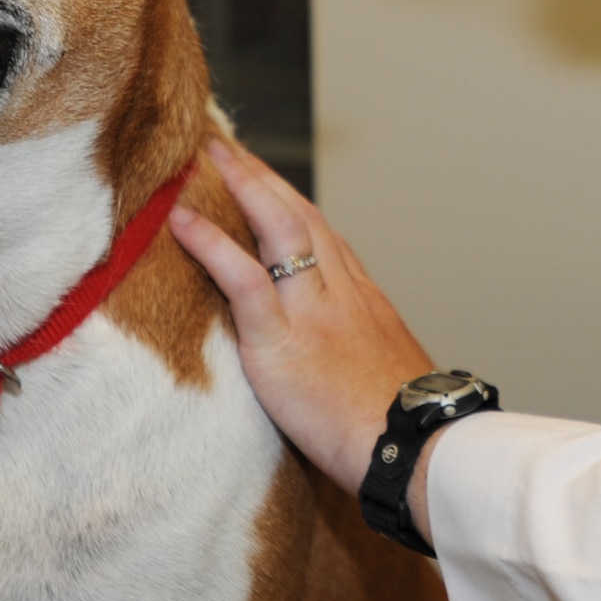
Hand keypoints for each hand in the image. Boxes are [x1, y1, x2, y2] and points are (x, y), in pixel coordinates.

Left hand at [171, 140, 431, 498]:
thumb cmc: (407, 433)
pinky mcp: (284, 339)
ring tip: (207, 156)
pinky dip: (211, 243)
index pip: (326, 238)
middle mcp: (342, 293)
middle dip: (264, 179)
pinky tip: (181, 220)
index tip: (268, 183)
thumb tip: (345, 364)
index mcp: (366, 302)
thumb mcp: (389, 378)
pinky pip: (243, 278)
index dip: (293, 206)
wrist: (419, 452)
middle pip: (302, 216)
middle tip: (230, 148)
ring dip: (242, 185)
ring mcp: (314, 311)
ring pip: (278, 227)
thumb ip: (361, 357)